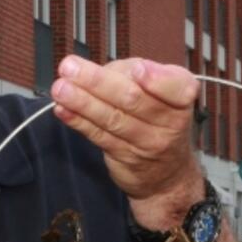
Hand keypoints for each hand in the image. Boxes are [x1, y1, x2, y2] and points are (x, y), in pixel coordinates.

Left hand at [48, 56, 204, 227]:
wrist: (168, 173)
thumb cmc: (160, 119)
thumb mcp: (162, 91)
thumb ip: (134, 75)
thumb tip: (97, 70)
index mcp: (181, 97)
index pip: (178, 88)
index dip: (158, 79)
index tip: (138, 69)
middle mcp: (168, 121)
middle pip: (133, 100)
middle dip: (97, 82)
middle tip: (70, 67)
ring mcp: (146, 142)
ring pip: (112, 118)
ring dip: (82, 102)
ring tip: (60, 88)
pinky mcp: (124, 156)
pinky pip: (99, 136)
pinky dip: (79, 121)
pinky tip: (63, 110)